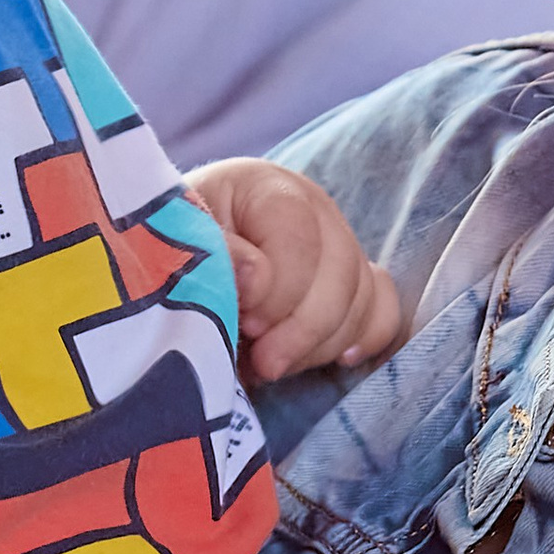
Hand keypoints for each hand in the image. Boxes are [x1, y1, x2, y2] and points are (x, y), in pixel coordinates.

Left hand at [185, 158, 403, 383]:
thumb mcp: (174, 243)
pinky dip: (365, 338)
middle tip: (261, 362)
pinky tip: (337, 360)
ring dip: (319, 345)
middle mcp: (315, 210)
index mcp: (266, 188)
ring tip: (270, 365)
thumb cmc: (170, 252)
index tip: (245, 323)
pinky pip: (383, 310)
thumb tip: (256, 278)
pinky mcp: (352, 283)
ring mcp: (339, 245)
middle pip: (342, 271)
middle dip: (302, 329)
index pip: (299, 235)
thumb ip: (213, 256)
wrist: (178, 263)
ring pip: (361, 299)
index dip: (279, 289)